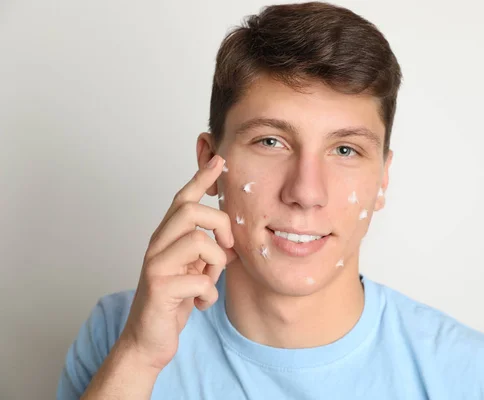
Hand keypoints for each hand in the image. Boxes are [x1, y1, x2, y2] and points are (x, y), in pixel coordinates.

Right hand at [119, 154, 236, 370]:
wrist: (148, 340)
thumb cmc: (174, 301)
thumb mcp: (194, 268)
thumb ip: (206, 249)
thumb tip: (230, 237)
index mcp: (167, 237)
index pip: (184, 198)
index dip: (201, 177)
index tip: (219, 159)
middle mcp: (157, 244)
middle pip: (191, 210)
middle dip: (220, 224)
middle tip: (228, 247)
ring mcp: (155, 265)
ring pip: (199, 241)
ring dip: (216, 265)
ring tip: (209, 282)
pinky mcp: (159, 288)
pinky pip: (200, 280)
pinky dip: (209, 295)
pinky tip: (201, 304)